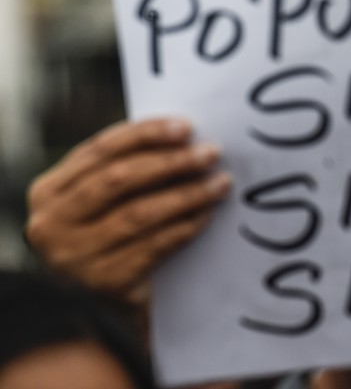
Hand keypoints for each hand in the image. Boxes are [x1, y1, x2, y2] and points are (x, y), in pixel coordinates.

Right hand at [25, 118, 229, 305]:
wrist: (103, 307)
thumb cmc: (109, 238)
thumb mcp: (103, 201)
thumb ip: (126, 168)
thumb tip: (184, 135)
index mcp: (49, 191)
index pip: (101, 149)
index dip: (146, 134)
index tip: (187, 127)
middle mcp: (52, 224)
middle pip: (120, 179)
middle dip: (171, 162)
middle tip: (210, 153)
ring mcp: (75, 257)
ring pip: (140, 213)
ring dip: (187, 194)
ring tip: (220, 183)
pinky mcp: (104, 284)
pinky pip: (154, 246)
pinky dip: (184, 227)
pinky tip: (206, 215)